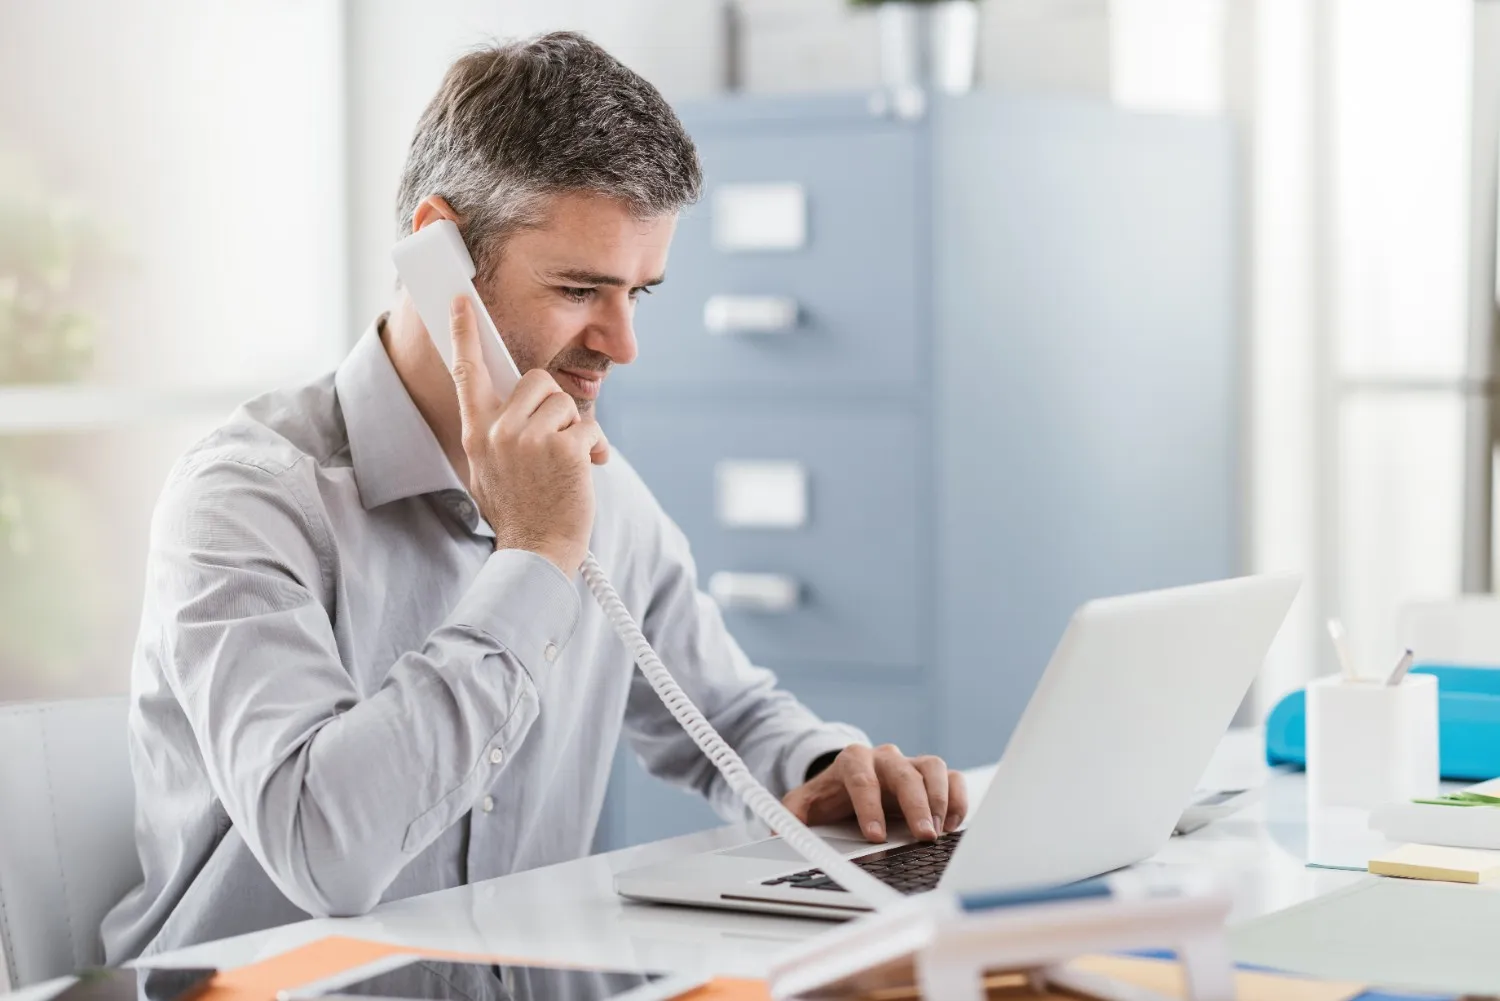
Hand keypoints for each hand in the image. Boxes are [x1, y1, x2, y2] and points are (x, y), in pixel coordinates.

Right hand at [448, 295, 608, 573]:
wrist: (537, 551)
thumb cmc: (520, 511)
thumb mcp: (489, 468)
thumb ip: (498, 432)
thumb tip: (519, 405)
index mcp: (475, 434)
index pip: (468, 373)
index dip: (464, 333)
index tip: (463, 300)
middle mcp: (497, 432)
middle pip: (536, 381)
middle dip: (554, 406)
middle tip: (554, 442)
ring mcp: (530, 439)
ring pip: (566, 402)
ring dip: (574, 430)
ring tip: (564, 464)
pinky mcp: (564, 448)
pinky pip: (588, 428)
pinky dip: (595, 450)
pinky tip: (584, 472)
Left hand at [781, 744, 967, 843]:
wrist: (848, 780)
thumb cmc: (829, 796)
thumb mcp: (803, 805)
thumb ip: (790, 818)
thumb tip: (777, 837)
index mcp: (852, 761)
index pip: (861, 779)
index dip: (869, 807)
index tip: (875, 835)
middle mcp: (884, 757)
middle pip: (904, 773)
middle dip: (915, 805)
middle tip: (922, 837)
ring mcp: (910, 763)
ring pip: (932, 767)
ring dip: (939, 799)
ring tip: (938, 832)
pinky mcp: (930, 774)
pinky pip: (952, 777)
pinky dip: (957, 798)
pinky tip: (951, 825)